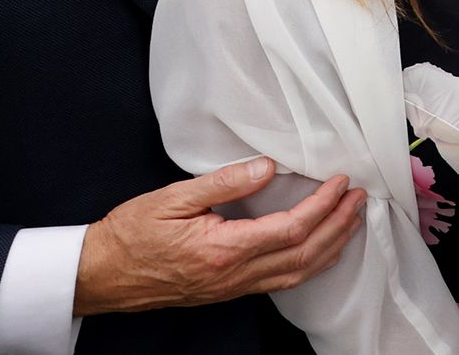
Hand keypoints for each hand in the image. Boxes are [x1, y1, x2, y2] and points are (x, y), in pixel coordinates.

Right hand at [73, 159, 367, 315]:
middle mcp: (232, 275)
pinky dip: (309, 265)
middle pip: (305, 254)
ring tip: (353, 220)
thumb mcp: (171, 199)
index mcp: (223, 249)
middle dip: (339, 225)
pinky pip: (279, 282)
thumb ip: (223, 182)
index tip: (341, 182)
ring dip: (332, 246)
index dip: (324, 206)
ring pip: (297, 273)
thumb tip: (268, 167)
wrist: (97, 275)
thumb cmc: (129, 234)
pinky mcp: (225, 291)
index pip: (292, 229)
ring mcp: (231, 288)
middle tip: (361, 197)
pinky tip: (321, 249)